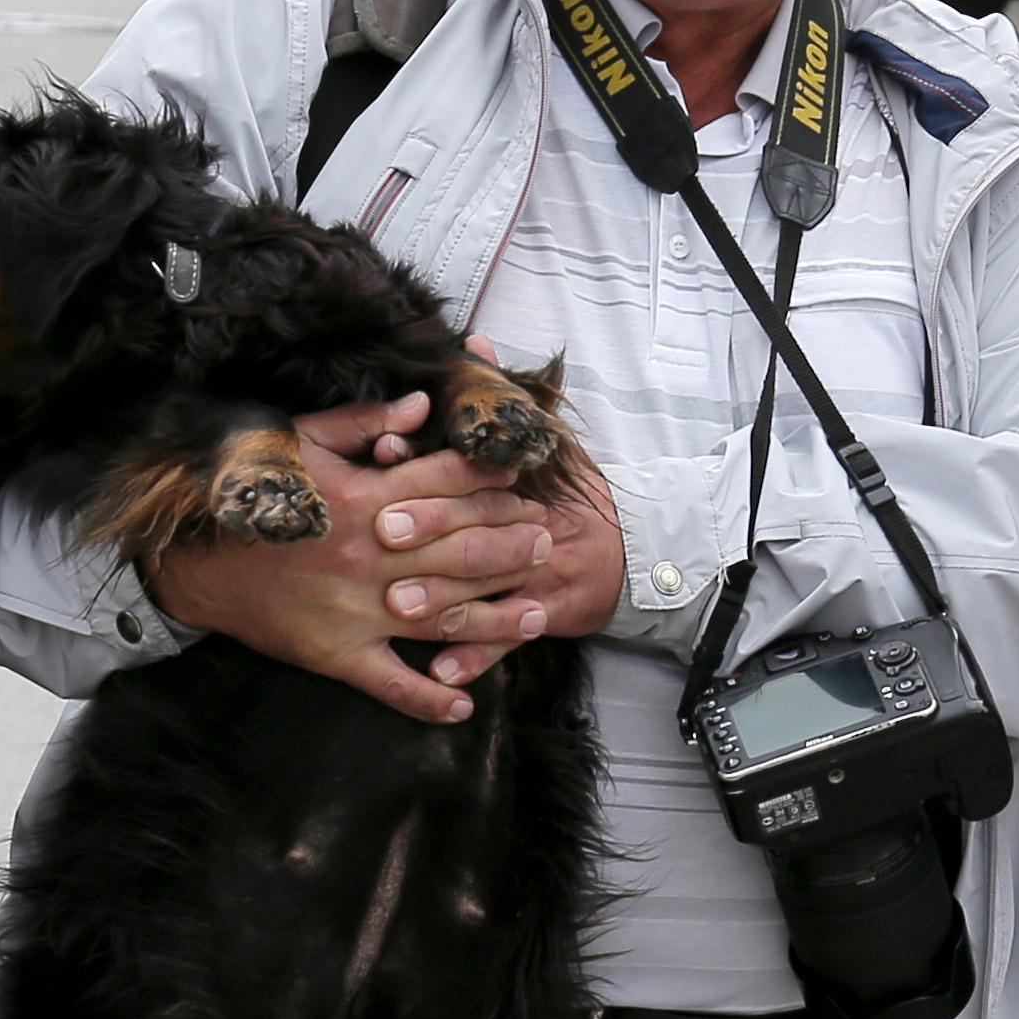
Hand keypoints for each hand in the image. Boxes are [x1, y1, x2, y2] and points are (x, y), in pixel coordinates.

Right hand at [145, 393, 560, 724]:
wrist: (194, 563)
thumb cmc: (255, 497)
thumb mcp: (302, 444)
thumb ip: (364, 421)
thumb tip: (422, 404)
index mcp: (365, 499)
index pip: (448, 486)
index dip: (493, 482)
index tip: (524, 482)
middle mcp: (369, 556)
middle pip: (460, 550)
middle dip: (511, 548)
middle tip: (547, 545)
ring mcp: (356, 610)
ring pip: (443, 618)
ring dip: (495, 620)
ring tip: (536, 615)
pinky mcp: (336, 654)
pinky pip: (391, 684)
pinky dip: (429, 698)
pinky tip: (464, 703)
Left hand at [376, 416, 619, 689]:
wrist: (635, 550)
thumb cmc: (576, 497)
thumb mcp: (549, 440)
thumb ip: (504, 397)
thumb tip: (476, 345)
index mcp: (521, 484)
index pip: (471, 471)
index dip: (428, 464)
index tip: (387, 456)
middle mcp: (525, 528)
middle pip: (474, 526)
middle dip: (429, 531)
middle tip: (382, 534)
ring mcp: (535, 576)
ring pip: (484, 588)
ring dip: (442, 599)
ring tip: (400, 605)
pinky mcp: (544, 615)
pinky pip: (508, 640)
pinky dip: (476, 657)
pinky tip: (442, 672)